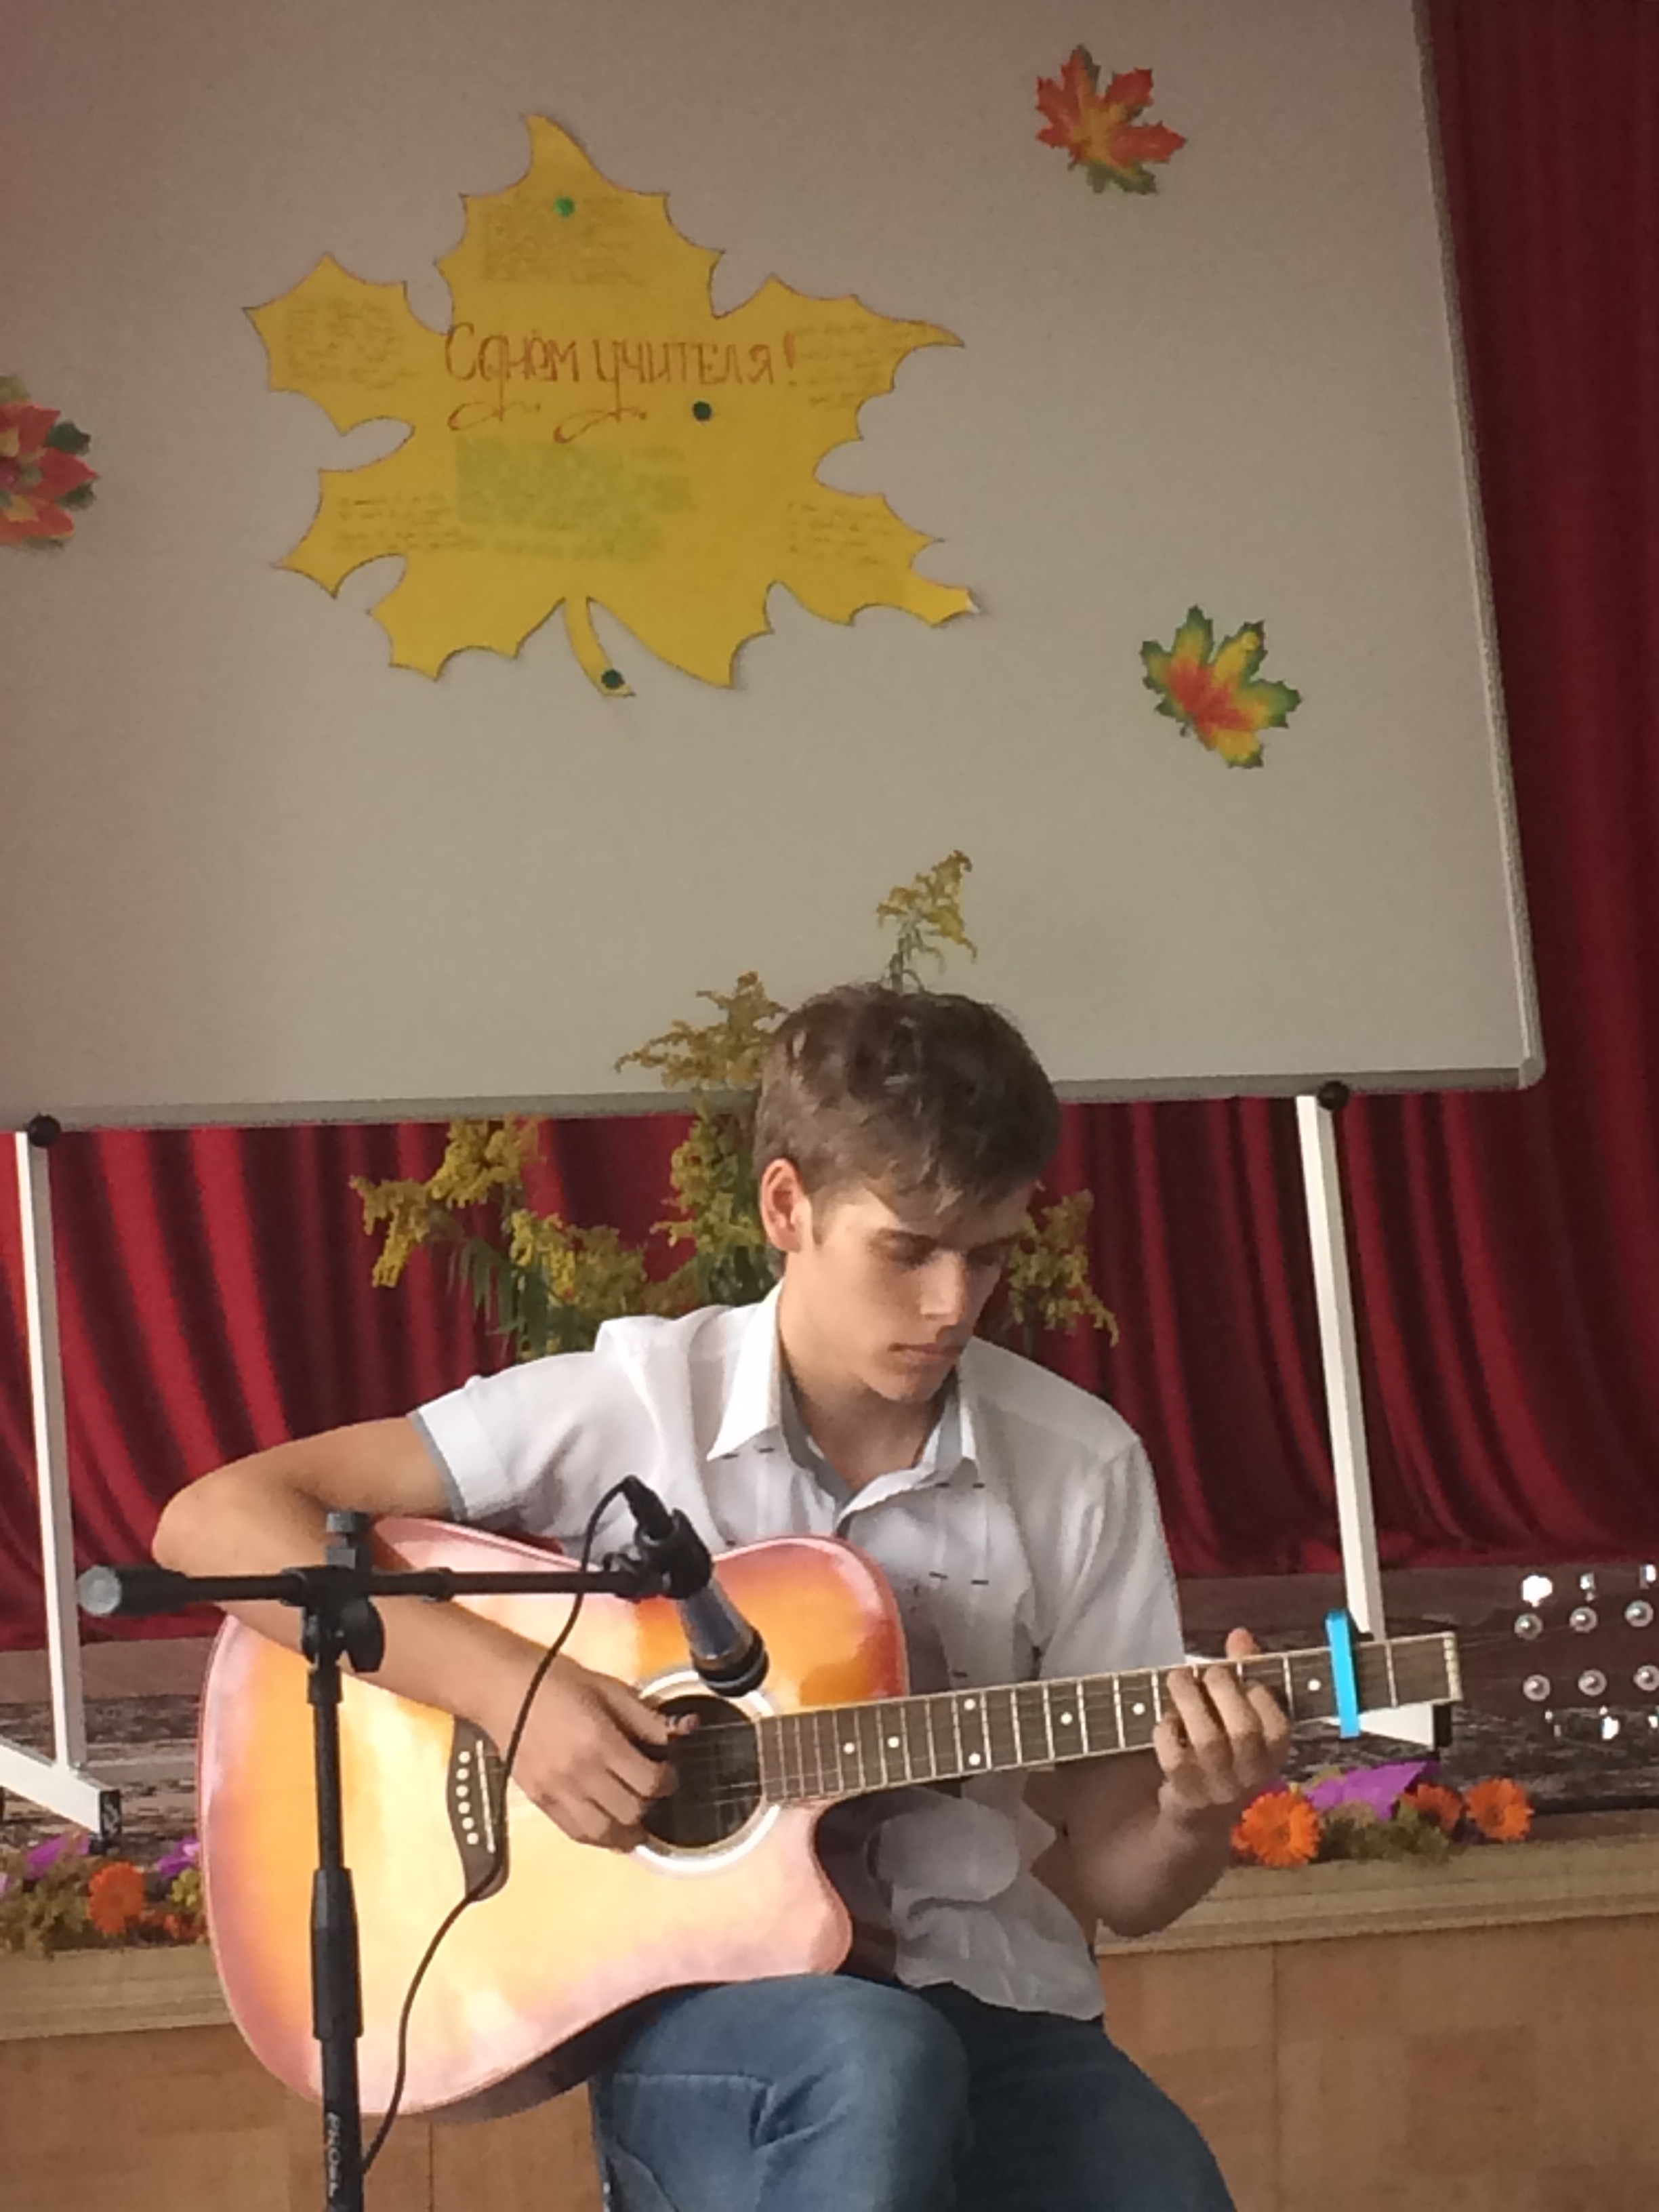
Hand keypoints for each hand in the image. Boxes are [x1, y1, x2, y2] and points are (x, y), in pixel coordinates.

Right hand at [481, 1652, 681, 1850]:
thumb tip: (680, 1734)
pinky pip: (575, 1833)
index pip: (648, 1781)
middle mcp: (580, 1773)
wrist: (503, 1691)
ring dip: (626, 1834)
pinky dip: (597, 1837)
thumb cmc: (557, 1682)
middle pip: (630, 1812)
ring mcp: (557, 1792)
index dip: (667, 1782)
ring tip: (636, 1825)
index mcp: (600, 1741)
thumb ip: (645, 1717)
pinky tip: (608, 1829)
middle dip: (650, 1807)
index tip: (669, 1774)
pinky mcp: (540, 1801)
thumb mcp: (608, 1689)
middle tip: (653, 1795)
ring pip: (603, 1833)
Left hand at [1152, 1629, 1290, 1831]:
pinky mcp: (1186, 1795)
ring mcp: (1218, 1788)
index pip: (1279, 1726)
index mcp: (1272, 1755)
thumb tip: (1240, 1635)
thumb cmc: (1224, 1752)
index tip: (1241, 1675)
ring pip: (1208, 1741)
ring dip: (1189, 1701)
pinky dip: (1167, 1732)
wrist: (1200, 1815)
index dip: (1260, 1695)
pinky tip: (1166, 1722)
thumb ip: (1242, 1674)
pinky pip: (1175, 1759)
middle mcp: (1250, 1776)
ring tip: (1177, 1679)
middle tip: (1207, 1671)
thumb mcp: (1240, 1716)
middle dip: (1223, 1690)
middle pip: (1243, 1730)